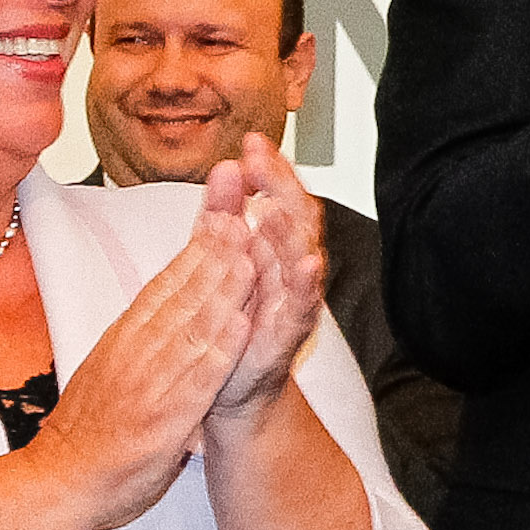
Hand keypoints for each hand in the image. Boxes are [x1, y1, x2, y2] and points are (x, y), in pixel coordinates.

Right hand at [29, 203, 254, 529]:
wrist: (62, 481)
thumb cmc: (88, 429)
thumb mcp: (109, 365)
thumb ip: (139, 336)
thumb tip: (161, 304)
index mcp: (127, 335)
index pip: (167, 281)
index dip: (197, 245)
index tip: (222, 212)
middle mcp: (139, 349)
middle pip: (183, 292)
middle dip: (216, 251)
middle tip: (243, 211)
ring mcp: (152, 380)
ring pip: (194, 325)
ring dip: (224, 289)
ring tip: (251, 254)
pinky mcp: (165, 414)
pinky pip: (197, 377)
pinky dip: (220, 349)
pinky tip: (241, 326)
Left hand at [205, 136, 327, 423]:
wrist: (232, 387)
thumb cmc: (231, 323)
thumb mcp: (222, 260)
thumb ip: (226, 214)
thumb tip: (226, 166)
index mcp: (271, 246)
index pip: (276, 196)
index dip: (268, 168)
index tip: (252, 142)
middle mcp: (288, 267)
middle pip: (294, 215)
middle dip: (279, 184)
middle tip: (262, 157)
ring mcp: (294, 297)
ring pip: (301, 254)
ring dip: (290, 228)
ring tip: (277, 203)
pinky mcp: (292, 331)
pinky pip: (304, 303)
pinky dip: (306, 283)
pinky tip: (306, 264)